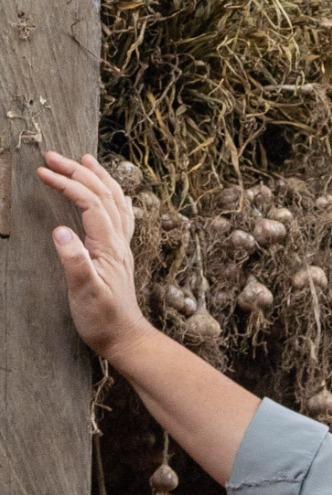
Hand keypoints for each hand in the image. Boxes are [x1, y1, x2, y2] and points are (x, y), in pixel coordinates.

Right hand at [37, 153, 149, 362]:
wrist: (126, 338)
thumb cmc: (103, 319)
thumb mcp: (84, 292)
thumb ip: (74, 261)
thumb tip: (60, 231)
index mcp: (109, 246)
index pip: (90, 203)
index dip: (68, 183)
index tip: (43, 172)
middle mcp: (119, 242)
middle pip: (104, 196)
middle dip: (79, 172)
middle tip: (52, 156)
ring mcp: (122, 247)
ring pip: (115, 202)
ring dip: (99, 178)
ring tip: (84, 159)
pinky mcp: (119, 255)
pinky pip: (122, 218)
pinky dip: (116, 199)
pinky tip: (117, 195)